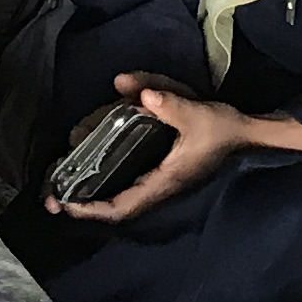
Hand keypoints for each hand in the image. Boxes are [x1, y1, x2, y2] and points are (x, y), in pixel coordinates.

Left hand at [56, 75, 263, 225]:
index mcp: (164, 181)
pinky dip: (107, 180)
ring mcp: (162, 181)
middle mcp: (160, 187)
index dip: (92, 209)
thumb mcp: (197, 114)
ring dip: (93, 193)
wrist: (250, 136)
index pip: (122, 206)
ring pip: (121, 196)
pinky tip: (92, 169)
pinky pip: (128, 182)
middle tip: (52, 197)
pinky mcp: (164, 171)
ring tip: (64, 184)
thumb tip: (140, 92)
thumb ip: (170, 104)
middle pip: (115, 207)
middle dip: (84, 205)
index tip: (64, 203)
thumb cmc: (224, 129)